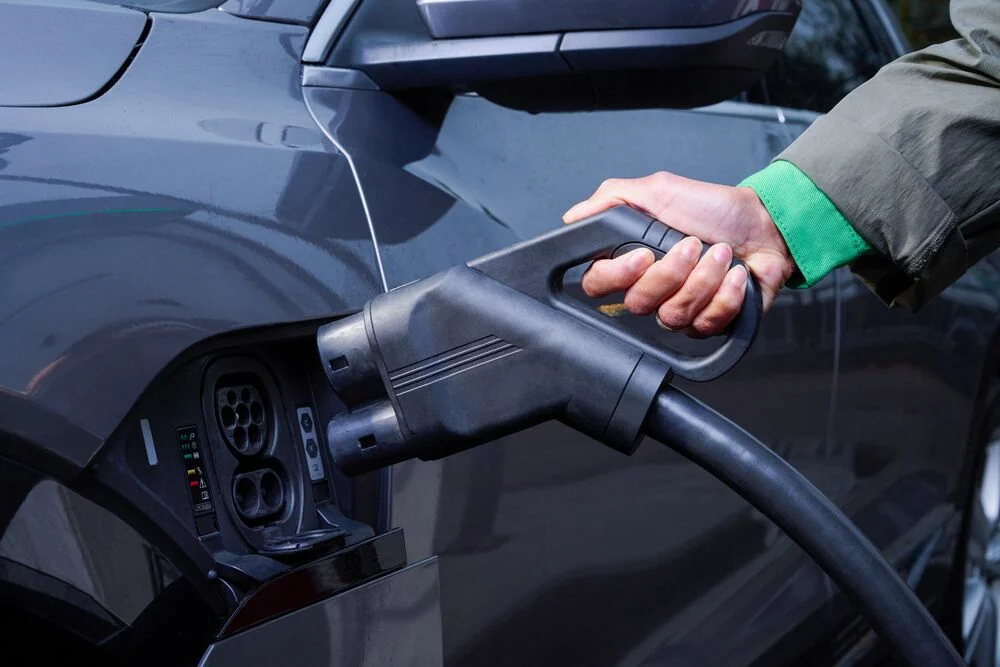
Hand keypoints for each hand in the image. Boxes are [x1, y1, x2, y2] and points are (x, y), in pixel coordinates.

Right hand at [563, 171, 795, 336]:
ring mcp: (678, 309)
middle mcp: (650, 289)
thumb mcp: (659, 190)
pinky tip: (735, 275)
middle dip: (673, 271)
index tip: (642, 254)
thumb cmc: (715, 208)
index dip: (617, 275)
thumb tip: (573, 218)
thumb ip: (611, 200)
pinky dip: (726, 295)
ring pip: (673, 315)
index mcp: (631, 260)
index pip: (597, 284)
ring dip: (704, 278)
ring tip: (721, 254)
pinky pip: (705, 325)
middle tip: (693, 244)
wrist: (767, 225)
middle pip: (638, 303)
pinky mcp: (708, 324)